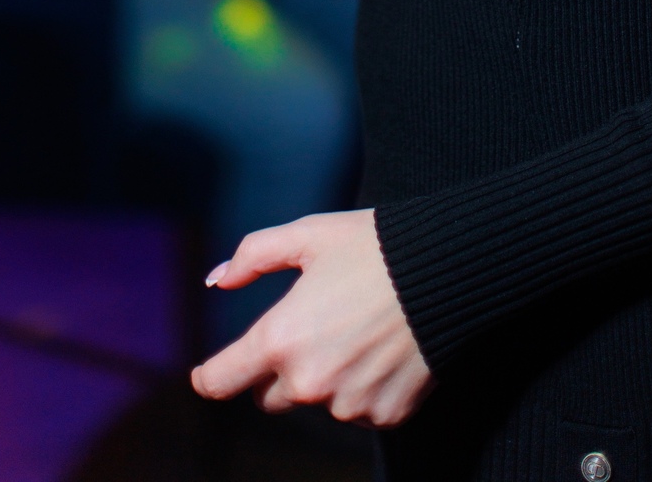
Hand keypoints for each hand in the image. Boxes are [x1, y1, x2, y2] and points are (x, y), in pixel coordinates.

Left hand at [190, 209, 433, 427]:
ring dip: (325, 377)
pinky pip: (359, 409)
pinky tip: (382, 349)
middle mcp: (309, 383)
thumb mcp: (307, 235)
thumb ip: (252, 256)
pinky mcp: (385, 416)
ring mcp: (348, 405)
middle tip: (309, 328)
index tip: (206, 375)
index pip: (222, 380)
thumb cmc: (370, 247)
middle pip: (270, 397)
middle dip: (278, 370)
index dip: (209, 377)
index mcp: (280, 339)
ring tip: (357, 330)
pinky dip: (363, 387)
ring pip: (318, 402)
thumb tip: (216, 280)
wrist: (445, 270)